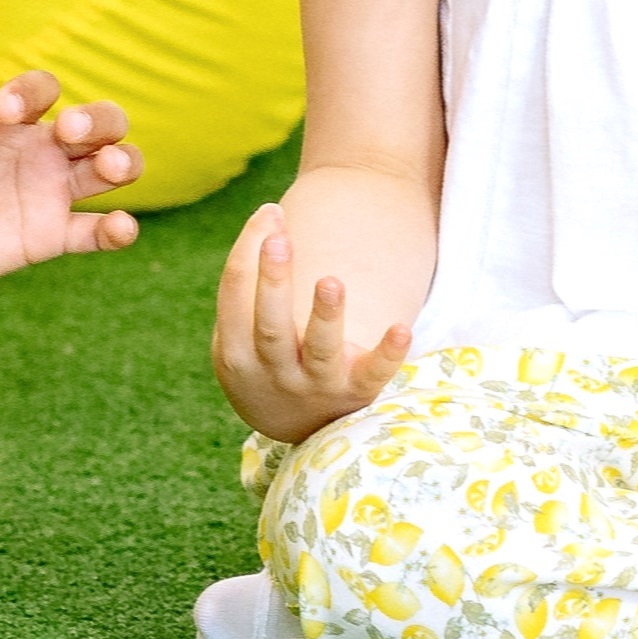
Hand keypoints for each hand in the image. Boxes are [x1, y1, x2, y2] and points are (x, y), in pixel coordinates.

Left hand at [0, 69, 137, 295]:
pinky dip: (117, 231)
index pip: (42, 90)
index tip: (4, 109)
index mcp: (10, 119)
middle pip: (99, 123)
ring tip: (108, 165)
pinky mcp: (48, 237)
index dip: (32, 93)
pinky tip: (122, 227)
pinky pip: (93, 232)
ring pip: (110, 169)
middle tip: (69, 130)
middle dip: (99, 119)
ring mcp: (49, 193)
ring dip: (123, 161)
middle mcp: (40, 151)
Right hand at [213, 206, 411, 442]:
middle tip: (279, 240)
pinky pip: (373, 375)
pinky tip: (402, 328)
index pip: (235, 297)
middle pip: (271, 325)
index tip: (270, 212)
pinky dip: (387, 354)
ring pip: (319, 351)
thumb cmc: (263, 362)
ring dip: (326, 317)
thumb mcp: (241, 335)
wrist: (291, 426)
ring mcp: (315, 386)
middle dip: (273, 282)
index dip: (249, 252)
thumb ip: (248, 287)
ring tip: (330, 281)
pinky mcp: (355, 394)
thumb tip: (268, 217)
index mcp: (236, 352)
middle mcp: (273, 371)